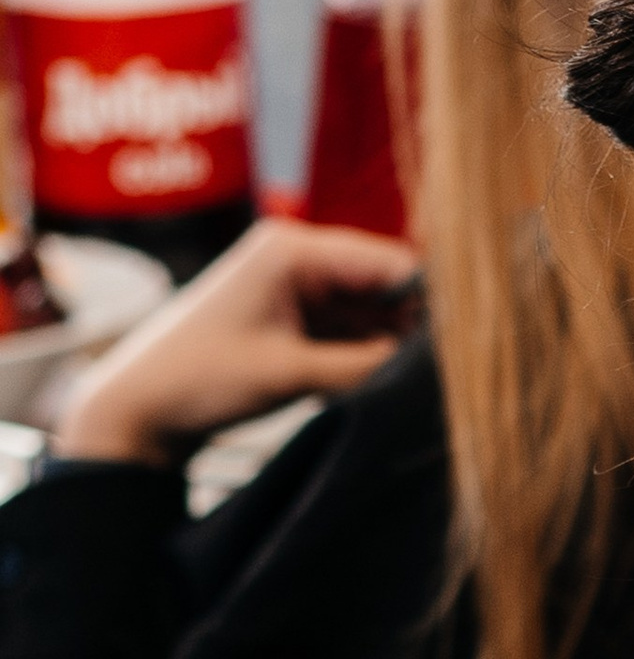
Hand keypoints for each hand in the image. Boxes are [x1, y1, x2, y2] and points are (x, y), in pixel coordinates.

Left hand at [54, 218, 418, 466]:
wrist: (139, 409)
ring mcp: (294, 288)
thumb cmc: (200, 379)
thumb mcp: (292, 373)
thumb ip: (367, 365)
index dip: (432, 300)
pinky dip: (369, 356)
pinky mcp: (291, 318)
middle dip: (415, 326)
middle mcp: (296, 257)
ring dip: (394, 345)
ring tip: (421, 383)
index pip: (386, 262)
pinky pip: (350, 330)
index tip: (468, 342)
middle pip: (383, 285)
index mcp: (291, 249)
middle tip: (448, 372)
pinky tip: (389, 383)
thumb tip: (431, 369)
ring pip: (371, 312)